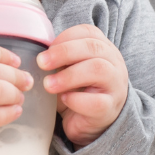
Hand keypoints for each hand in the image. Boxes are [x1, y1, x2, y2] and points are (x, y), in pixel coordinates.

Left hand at [38, 24, 127, 146]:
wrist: (92, 121)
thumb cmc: (78, 89)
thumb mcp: (68, 68)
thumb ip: (59, 59)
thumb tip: (39, 55)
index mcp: (103, 48)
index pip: (89, 32)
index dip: (65, 38)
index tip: (46, 49)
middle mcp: (114, 63)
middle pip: (93, 47)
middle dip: (64, 52)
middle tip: (41, 63)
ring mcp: (115, 86)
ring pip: (98, 70)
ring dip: (68, 76)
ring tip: (48, 85)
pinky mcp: (110, 109)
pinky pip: (97, 102)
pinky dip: (77, 100)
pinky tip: (65, 99)